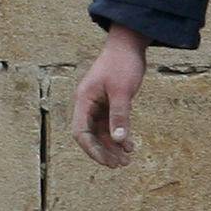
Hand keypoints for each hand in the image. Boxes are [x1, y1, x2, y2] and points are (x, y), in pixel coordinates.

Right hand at [72, 27, 150, 168]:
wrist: (129, 44)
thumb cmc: (123, 64)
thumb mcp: (123, 91)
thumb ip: (120, 116)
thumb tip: (118, 140)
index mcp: (84, 100)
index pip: (81, 132)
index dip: (92, 150)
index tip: (106, 162)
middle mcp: (88, 104)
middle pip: (91, 135)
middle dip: (104, 151)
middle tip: (119, 165)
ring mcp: (98, 104)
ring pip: (101, 131)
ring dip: (113, 146)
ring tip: (126, 160)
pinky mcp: (109, 102)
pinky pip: (110, 124)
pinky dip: (119, 135)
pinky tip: (129, 146)